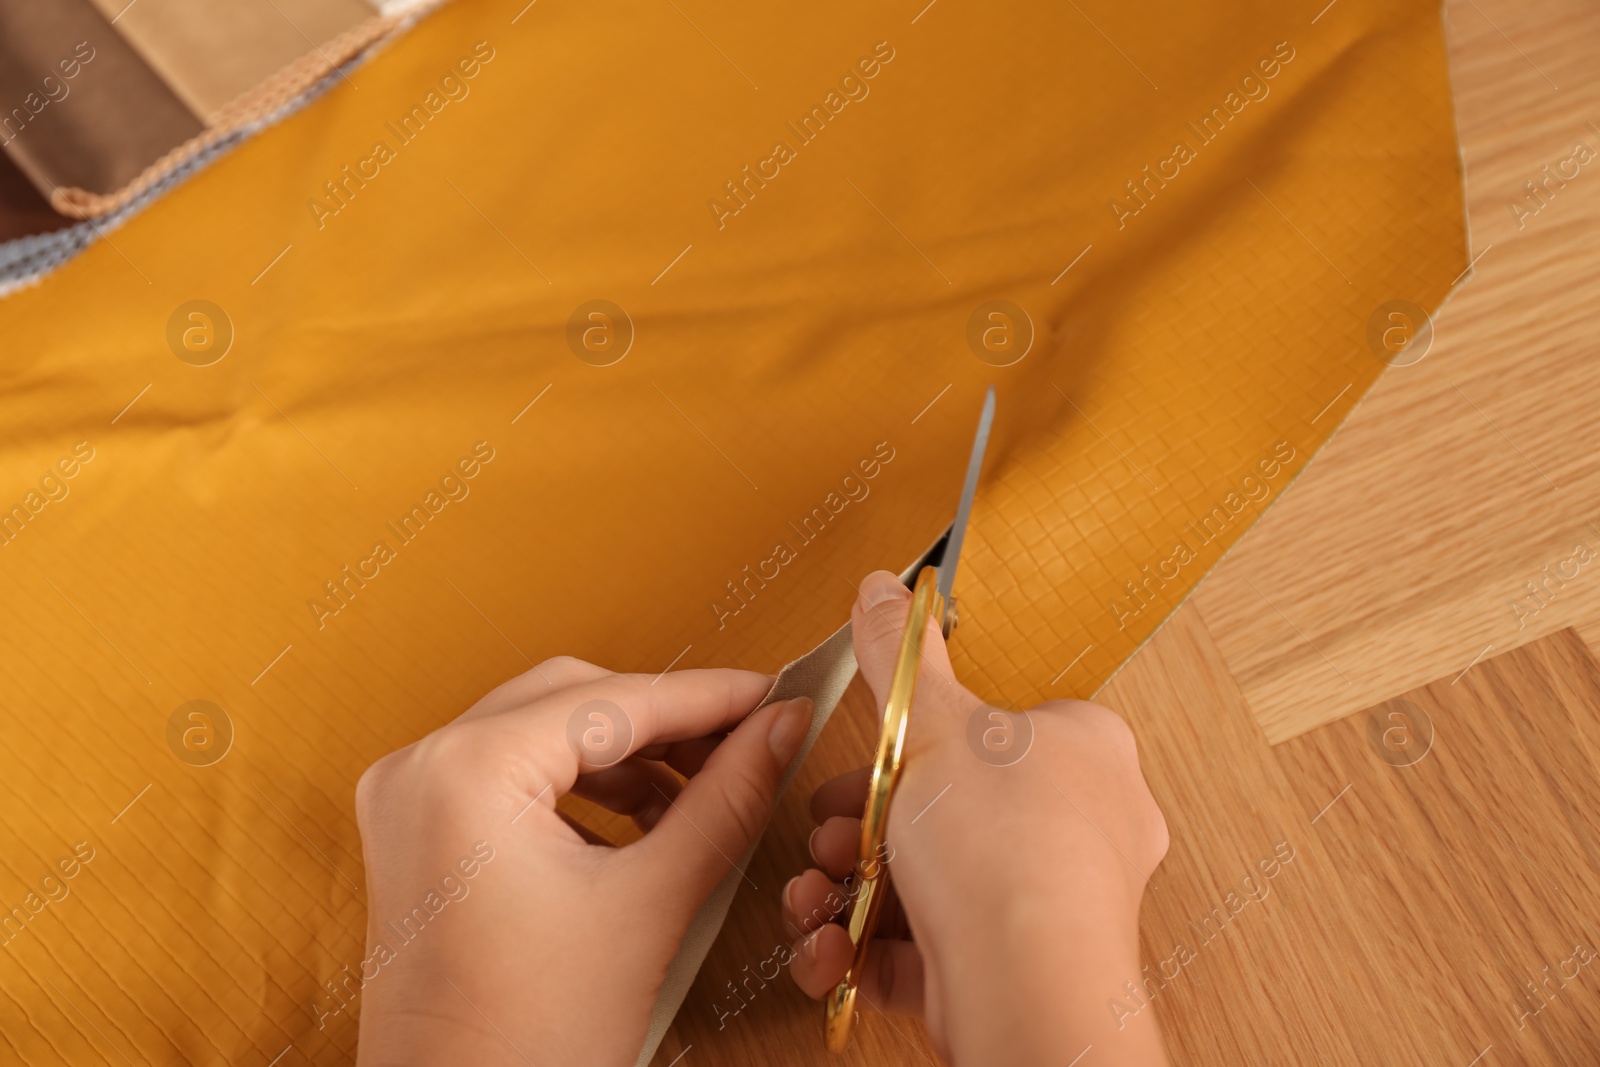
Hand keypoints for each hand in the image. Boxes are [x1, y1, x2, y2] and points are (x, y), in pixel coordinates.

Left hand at [352, 656, 812, 1065]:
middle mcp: (421, 769)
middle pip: (572, 700)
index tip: (773, 697)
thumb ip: (723, 802)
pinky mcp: (418, 837)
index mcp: (465, 772)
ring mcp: (409, 802)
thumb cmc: (524, 1046)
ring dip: (628, 755)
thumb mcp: (648, 907)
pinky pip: (512, 777)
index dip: (707, 697)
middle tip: (749, 742)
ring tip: (703, 791)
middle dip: (666, 722)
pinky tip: (643, 821)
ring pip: (542, 733)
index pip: (612, 702)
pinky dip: (582, 788)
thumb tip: (778, 732)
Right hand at [783, 572, 1169, 1065]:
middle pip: (950, 807)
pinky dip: (867, 944)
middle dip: (866, 819)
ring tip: (824, 883)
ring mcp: (1049, 904)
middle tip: (835, 823)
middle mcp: (1083, 828)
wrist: (1021, 983)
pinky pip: (925, 948)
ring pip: (930, 880)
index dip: (917, 739)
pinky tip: (835, 940)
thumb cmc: (1008, 850)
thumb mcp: (929, 720)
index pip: (1001, 724)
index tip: (869, 753)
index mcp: (1086, 751)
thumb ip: (898, 653)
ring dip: (855, 880)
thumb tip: (885, 591)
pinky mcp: (1011, 968)